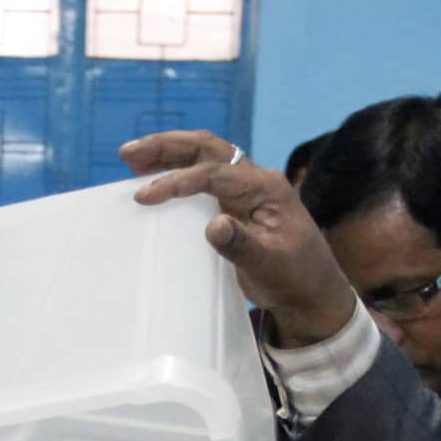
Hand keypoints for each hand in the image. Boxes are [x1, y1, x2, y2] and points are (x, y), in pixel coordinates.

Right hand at [119, 129, 359, 344]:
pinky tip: (153, 179)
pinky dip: (177, 172)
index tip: (145, 197)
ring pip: (203, 157)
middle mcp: (254, 179)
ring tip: (131, 159)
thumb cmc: (294, 278)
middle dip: (167, 146)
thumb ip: (242, 245)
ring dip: (168, 154)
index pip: (214, 173)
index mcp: (265, 187)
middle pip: (206, 149)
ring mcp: (245, 189)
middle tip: (128, 154)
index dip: (177, 181)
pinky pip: (203, 177)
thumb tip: (214, 226)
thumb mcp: (269, 266)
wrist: (312, 293)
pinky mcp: (235, 203)